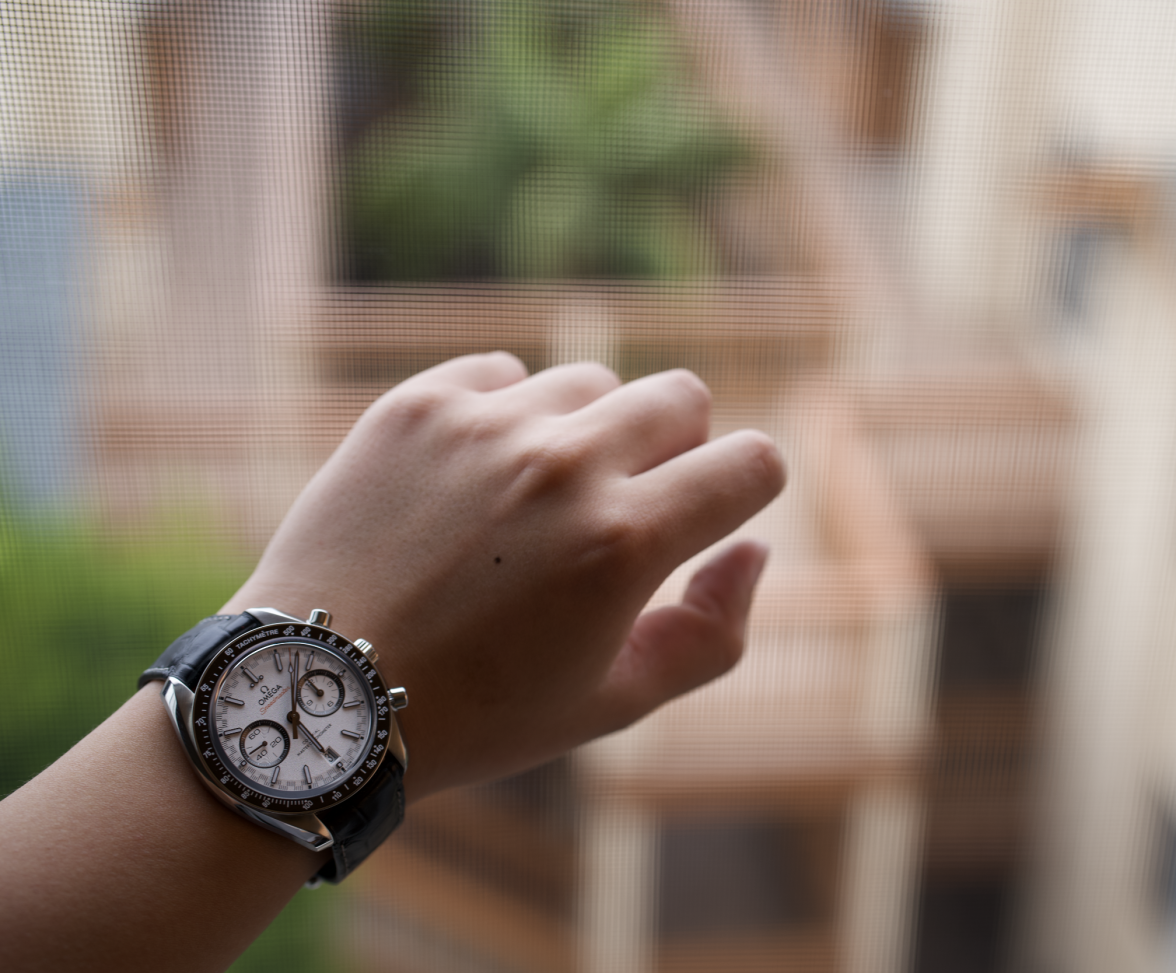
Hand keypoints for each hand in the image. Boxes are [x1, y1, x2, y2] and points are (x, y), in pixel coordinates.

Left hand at [225, 353, 783, 801]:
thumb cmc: (478, 712)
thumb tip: (754, 546)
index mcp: (625, 543)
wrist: (319, 691)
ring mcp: (484, 424)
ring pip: (591, 383)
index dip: (749, 487)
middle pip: (682, 396)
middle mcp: (561, 466)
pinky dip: (506, 416)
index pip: (752, 462)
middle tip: (622, 510)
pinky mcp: (416, 405)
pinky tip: (476, 478)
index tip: (714, 511)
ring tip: (534, 504)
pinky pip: (502, 373)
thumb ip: (714, 629)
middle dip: (677, 449)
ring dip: (587, 433)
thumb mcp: (615, 702)